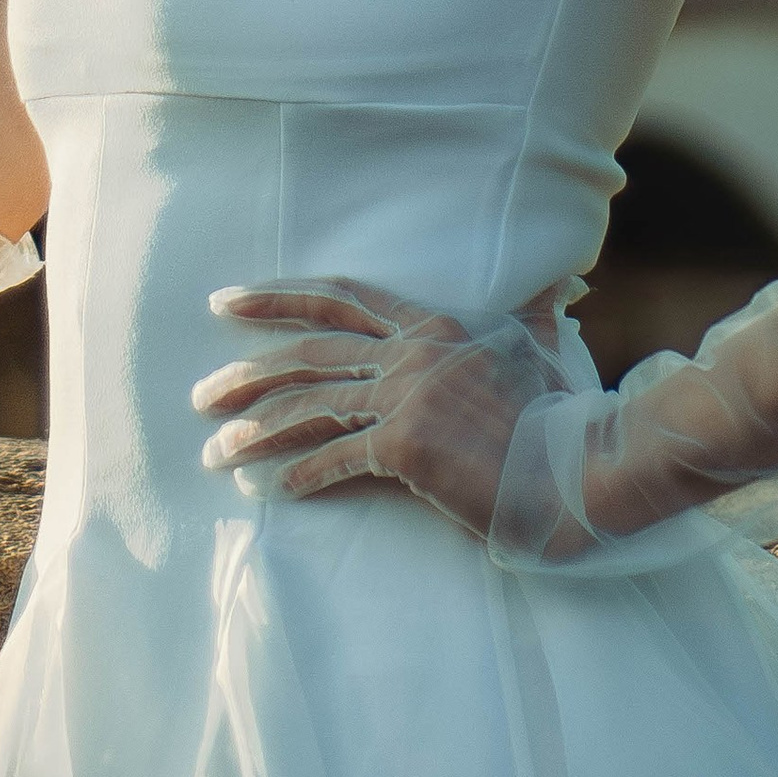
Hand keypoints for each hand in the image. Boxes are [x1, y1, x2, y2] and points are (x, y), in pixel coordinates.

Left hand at [192, 276, 566, 538]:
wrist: (578, 467)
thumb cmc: (561, 417)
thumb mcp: (540, 349)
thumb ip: (536, 313)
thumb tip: (559, 284)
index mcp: (432, 324)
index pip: (339, 301)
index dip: (279, 298)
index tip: (228, 302)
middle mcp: (411, 351)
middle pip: (307, 353)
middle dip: (245, 372)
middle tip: (200, 393)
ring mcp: (406, 395)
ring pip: (309, 407)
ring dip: (255, 432)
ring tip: (215, 453)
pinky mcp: (406, 444)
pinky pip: (336, 459)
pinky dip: (300, 476)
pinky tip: (272, 492)